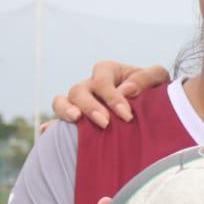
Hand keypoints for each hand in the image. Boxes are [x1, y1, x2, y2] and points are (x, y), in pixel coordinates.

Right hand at [54, 62, 170, 128]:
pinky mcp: (75, 120)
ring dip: (65, 110)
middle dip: (90, 107)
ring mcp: (79, 102)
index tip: (126, 115)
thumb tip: (126, 90)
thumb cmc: (154, 90)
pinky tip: (46, 132)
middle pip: (79, 90)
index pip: (102, 80)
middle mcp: (89, 85)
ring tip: (75, 120)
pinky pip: (56, 122)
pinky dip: (50, 126)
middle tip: (105, 123)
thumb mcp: (157, 78)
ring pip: (61, 101)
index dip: (112, 97)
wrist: (153, 108)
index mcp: (107, 71)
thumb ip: (146, 78)